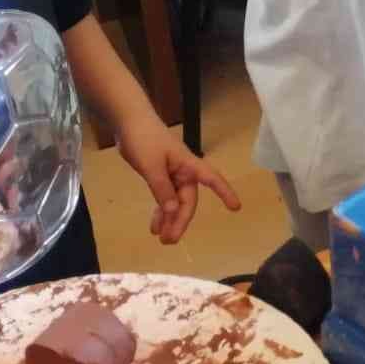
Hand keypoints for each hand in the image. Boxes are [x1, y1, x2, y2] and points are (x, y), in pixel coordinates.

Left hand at [117, 117, 241, 243]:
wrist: (129, 122)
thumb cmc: (144, 139)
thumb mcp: (152, 166)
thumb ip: (162, 188)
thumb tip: (173, 210)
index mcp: (188, 166)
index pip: (212, 180)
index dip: (225, 193)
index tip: (236, 207)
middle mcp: (184, 172)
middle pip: (188, 201)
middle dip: (180, 221)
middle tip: (169, 241)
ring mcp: (172, 174)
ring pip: (175, 202)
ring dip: (169, 219)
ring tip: (161, 238)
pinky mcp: (160, 175)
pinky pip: (165, 197)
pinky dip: (160, 211)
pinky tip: (155, 224)